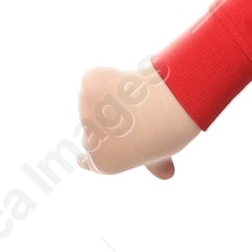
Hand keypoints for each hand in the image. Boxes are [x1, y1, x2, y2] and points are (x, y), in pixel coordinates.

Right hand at [76, 64, 200, 178]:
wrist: (166, 108)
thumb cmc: (167, 133)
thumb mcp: (160, 153)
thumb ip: (155, 164)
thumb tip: (167, 174)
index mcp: (104, 164)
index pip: (87, 161)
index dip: (86, 157)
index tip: (83, 157)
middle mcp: (89, 142)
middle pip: (92, 128)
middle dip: (105, 119)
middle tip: (134, 112)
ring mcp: (85, 112)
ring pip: (94, 100)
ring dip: (109, 96)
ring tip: (136, 98)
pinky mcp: (87, 86)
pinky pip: (95, 79)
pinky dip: (107, 77)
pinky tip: (127, 83)